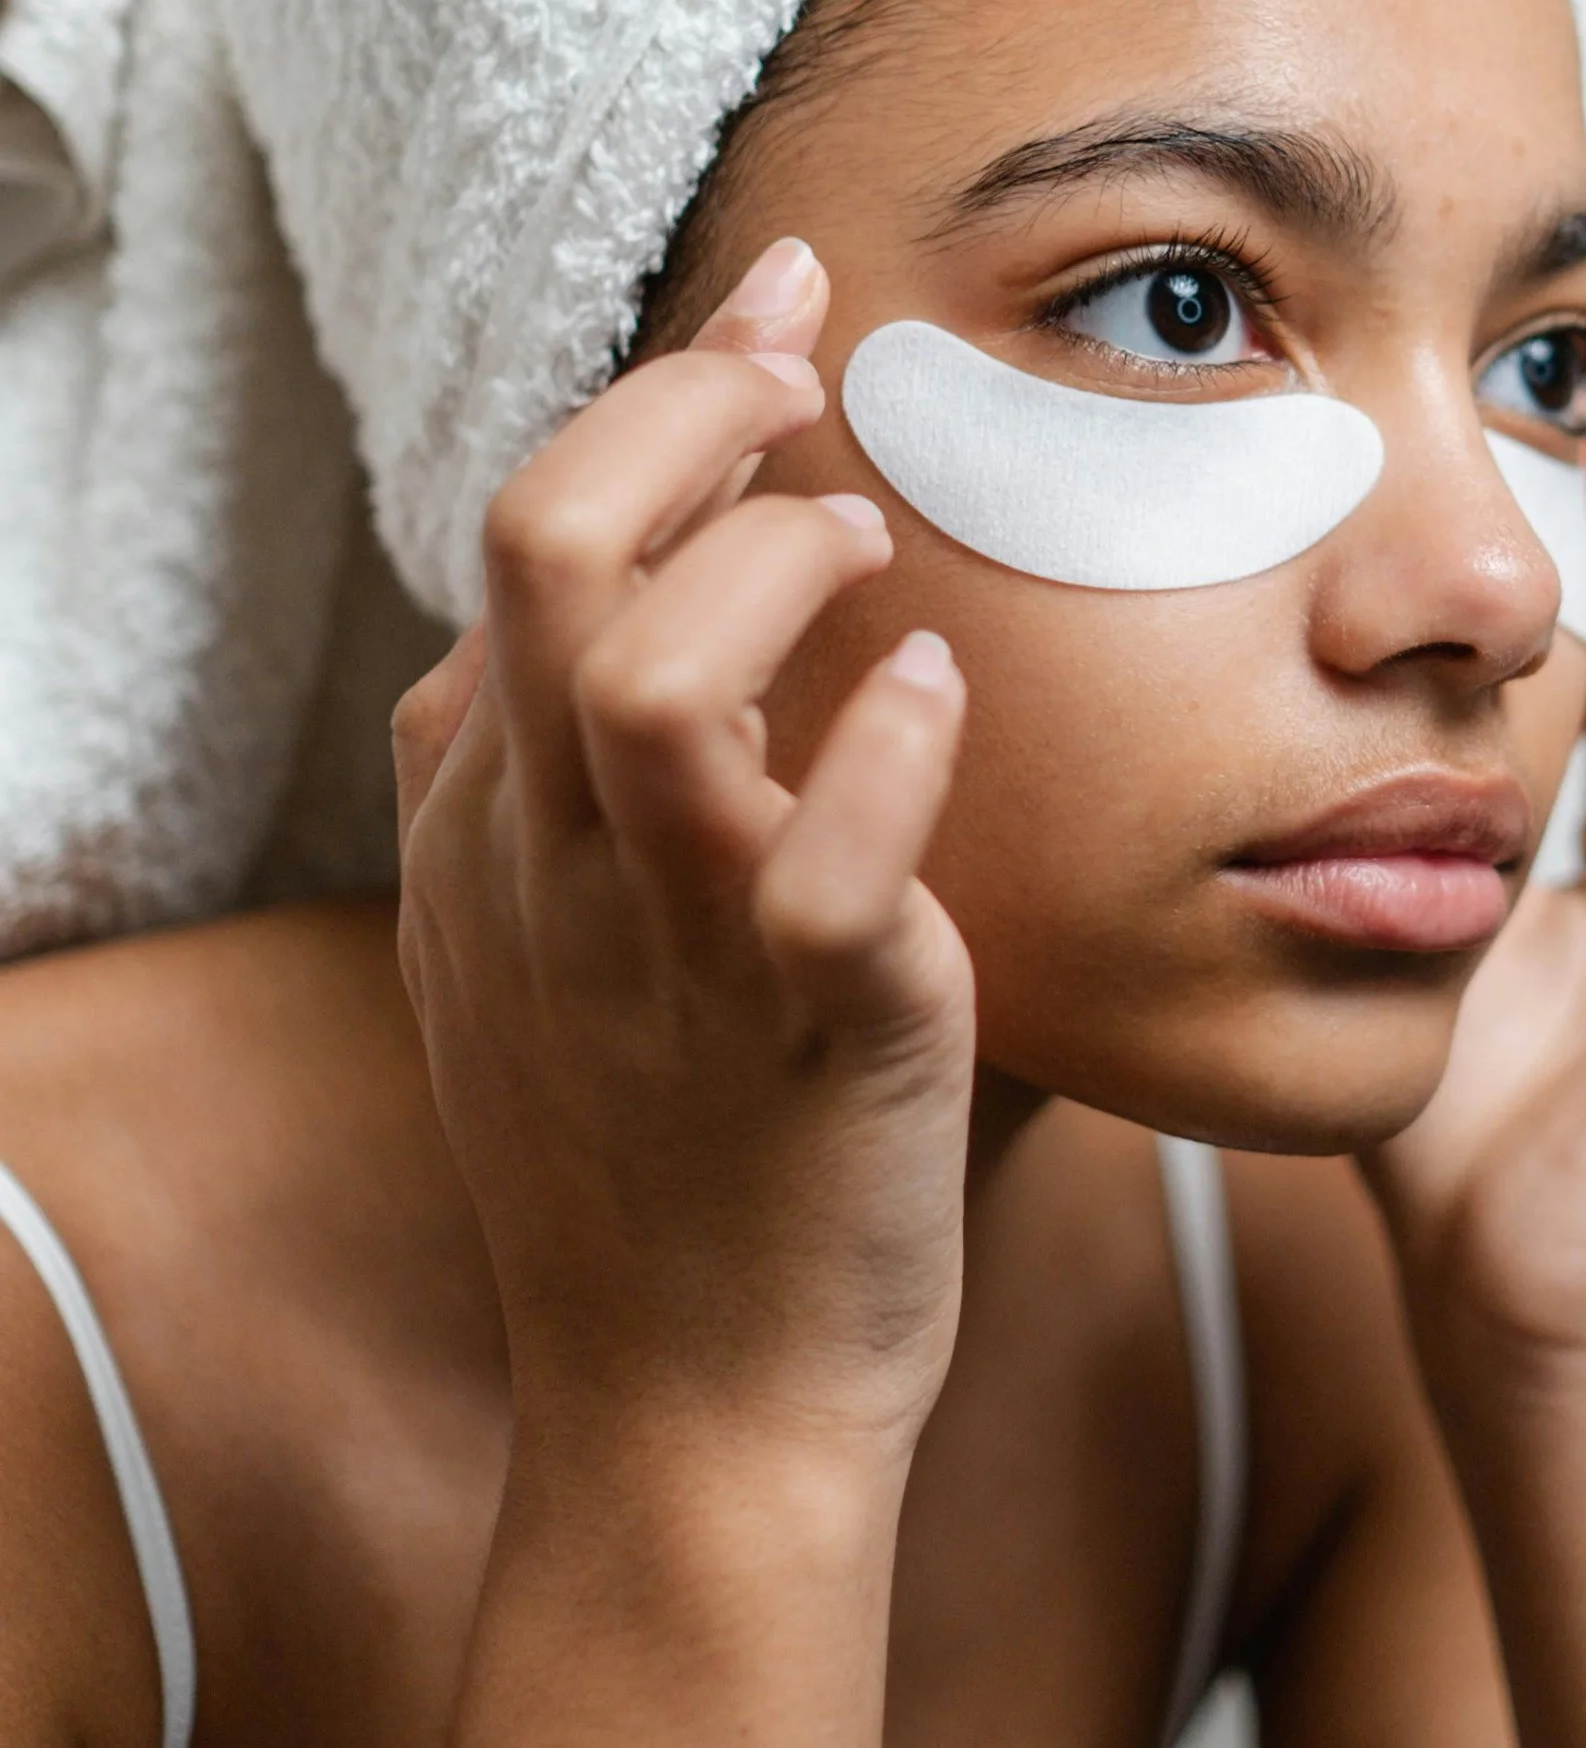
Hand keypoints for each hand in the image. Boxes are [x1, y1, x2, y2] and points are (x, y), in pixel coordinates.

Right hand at [392, 240, 974, 1460]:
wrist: (693, 1425)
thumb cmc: (680, 1170)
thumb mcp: (574, 957)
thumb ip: (618, 787)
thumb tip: (739, 598)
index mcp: (489, 836)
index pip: (518, 548)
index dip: (647, 404)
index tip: (778, 322)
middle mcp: (550, 873)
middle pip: (548, 555)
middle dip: (687, 415)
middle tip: (813, 372)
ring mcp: (666, 954)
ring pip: (649, 684)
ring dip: (774, 567)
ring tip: (869, 548)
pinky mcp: (807, 1039)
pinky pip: (825, 866)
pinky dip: (888, 752)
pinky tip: (935, 693)